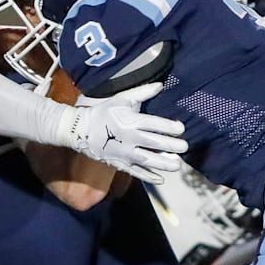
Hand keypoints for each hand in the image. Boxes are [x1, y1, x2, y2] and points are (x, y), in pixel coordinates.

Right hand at [58, 82, 186, 183]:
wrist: (80, 130)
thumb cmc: (102, 112)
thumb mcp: (121, 99)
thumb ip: (142, 93)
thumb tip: (160, 85)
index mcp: (130, 120)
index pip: (155, 123)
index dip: (170, 127)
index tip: (181, 129)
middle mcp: (129, 137)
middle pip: (154, 142)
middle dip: (171, 145)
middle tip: (185, 147)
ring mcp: (124, 153)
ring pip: (148, 160)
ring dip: (164, 163)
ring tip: (177, 164)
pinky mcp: (119, 163)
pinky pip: (135, 172)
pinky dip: (148, 176)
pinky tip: (161, 179)